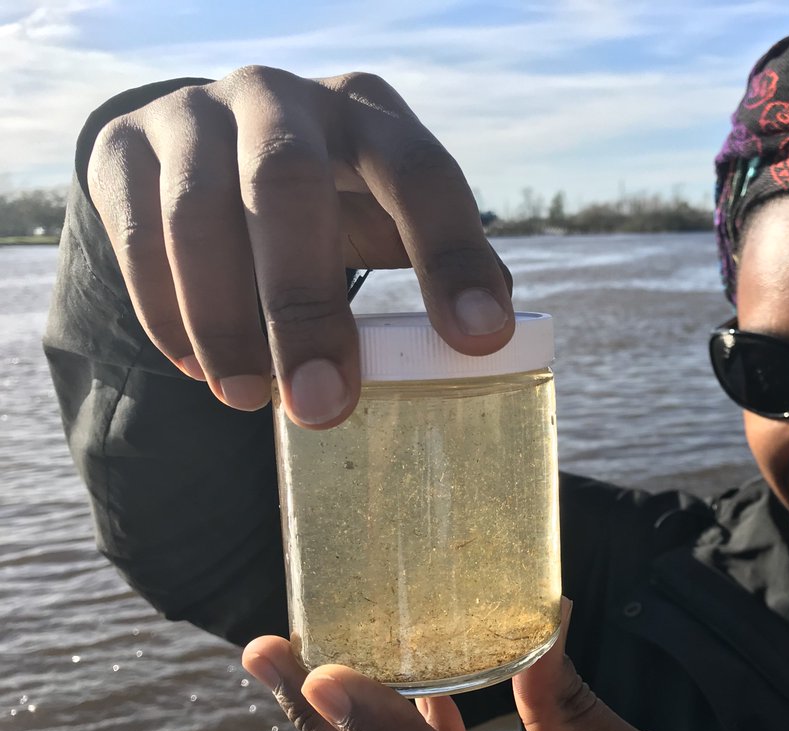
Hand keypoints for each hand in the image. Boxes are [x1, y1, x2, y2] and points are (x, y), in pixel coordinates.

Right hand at [87, 66, 514, 427]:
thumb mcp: (382, 210)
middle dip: (306, 304)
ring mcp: (194, 113)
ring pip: (199, 213)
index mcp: (368, 115)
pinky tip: (197, 368)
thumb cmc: (324, 197)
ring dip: (224, 319)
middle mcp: (282, 98)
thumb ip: (433, 257)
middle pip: (289, 184)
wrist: (202, 146)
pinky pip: (137, 234)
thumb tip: (495, 342)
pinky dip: (165, 311)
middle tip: (322, 404)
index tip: (477, 341)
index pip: (421, 173)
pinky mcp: (124, 147)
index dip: (452, 254)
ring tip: (249, 399)